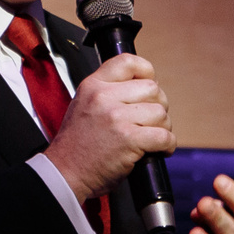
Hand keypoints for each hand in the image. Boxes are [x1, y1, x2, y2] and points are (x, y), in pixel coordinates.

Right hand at [42, 52, 172, 202]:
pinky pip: (164, 135)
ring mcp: (116, 117)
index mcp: (93, 85)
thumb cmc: (78, 145)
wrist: (65, 173)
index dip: (147, 72)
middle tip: (150, 121)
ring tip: (151, 138)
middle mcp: (104, 97)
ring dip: (163, 127)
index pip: (128, 61)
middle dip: (158, 106)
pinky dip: (168, 144)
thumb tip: (146, 88)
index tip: (148, 89)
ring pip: (161, 112)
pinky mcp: (129, 139)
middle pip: (152, 88)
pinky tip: (160, 149)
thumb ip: (108, 92)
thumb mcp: (84, 105)